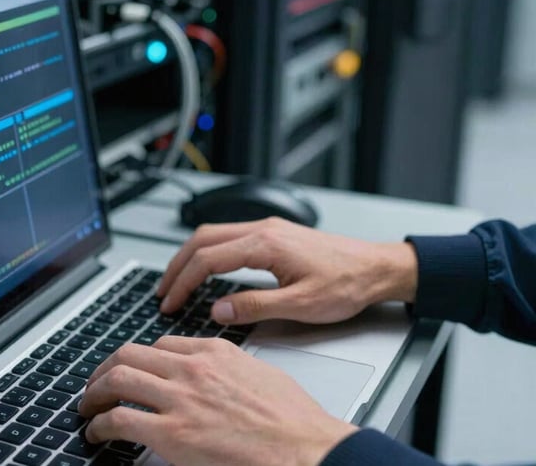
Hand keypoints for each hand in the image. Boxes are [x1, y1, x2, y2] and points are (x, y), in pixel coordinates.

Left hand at [79, 336, 357, 465]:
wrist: (307, 449)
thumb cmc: (294, 421)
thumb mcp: (260, 375)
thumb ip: (229, 370)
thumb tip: (214, 379)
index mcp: (214, 352)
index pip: (161, 345)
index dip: (138, 358)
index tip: (131, 369)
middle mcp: (192, 368)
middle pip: (129, 354)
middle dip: (105, 369)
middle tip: (97, 384)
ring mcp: (180, 398)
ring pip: (117, 379)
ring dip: (94, 393)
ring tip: (87, 406)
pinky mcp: (173, 433)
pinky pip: (120, 419)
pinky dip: (100, 424)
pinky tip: (96, 433)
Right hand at [157, 217, 417, 324]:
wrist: (377, 268)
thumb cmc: (347, 284)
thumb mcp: (301, 306)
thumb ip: (254, 307)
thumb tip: (218, 310)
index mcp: (265, 245)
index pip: (207, 259)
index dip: (183, 282)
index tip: (170, 303)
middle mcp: (263, 229)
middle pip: (202, 239)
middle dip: (177, 266)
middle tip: (163, 292)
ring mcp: (268, 229)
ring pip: (213, 234)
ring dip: (190, 257)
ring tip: (177, 281)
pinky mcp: (274, 234)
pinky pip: (229, 237)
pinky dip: (209, 252)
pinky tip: (207, 269)